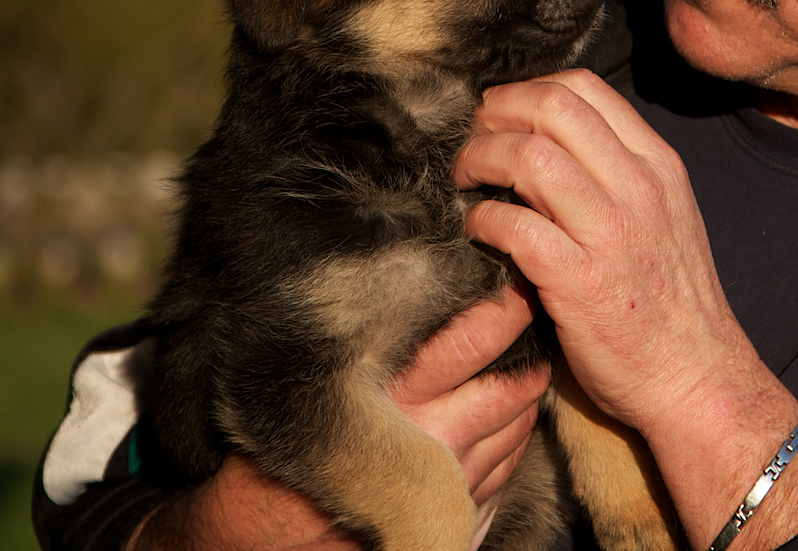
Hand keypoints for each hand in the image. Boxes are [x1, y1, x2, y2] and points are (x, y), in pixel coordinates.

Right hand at [130, 289, 549, 550]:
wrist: (258, 530)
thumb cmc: (280, 437)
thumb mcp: (311, 375)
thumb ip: (363, 334)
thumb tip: (409, 273)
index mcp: (392, 392)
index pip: (473, 339)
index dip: (504, 310)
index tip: (513, 286)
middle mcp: (423, 437)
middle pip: (505, 390)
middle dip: (530, 356)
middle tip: (538, 326)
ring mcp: (441, 485)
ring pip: (513, 434)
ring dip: (528, 401)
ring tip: (533, 368)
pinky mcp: (448, 520)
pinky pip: (503, 477)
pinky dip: (516, 447)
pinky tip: (512, 425)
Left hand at [456, 69, 797, 548]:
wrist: (697, 379)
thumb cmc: (671, 303)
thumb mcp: (666, 216)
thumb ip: (621, 175)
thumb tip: (552, 143)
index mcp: (659, 166)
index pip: (585, 88)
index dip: (527, 91)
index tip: (501, 114)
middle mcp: (639, 188)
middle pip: (552, 107)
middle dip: (497, 114)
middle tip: (473, 137)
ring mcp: (611, 233)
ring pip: (529, 157)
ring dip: (481, 159)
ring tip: (466, 180)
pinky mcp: (579, 281)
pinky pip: (515, 225)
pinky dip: (483, 218)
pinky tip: (478, 230)